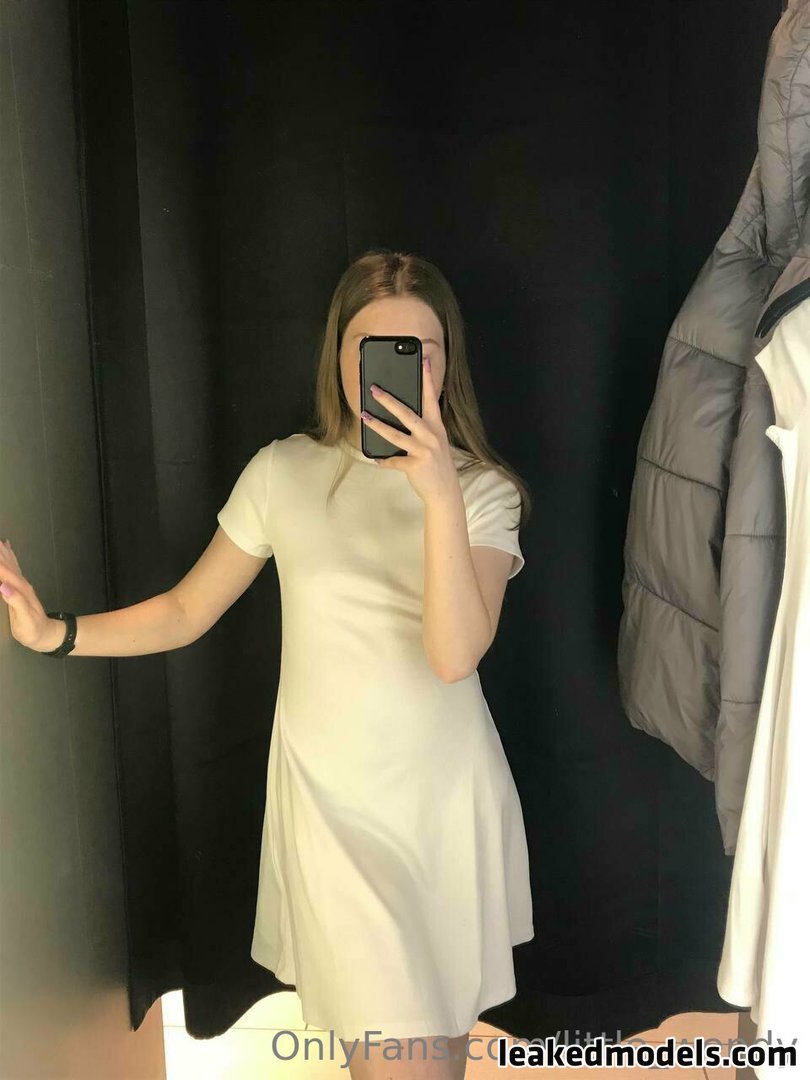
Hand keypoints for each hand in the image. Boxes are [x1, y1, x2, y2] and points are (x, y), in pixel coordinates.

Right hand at [0, 540, 55, 650]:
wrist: (46, 633)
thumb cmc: (33, 629)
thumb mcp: (25, 619)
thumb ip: (16, 602)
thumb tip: (3, 586)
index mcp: (20, 590)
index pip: (5, 573)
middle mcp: (22, 584)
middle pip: (8, 564)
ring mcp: (22, 585)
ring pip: (11, 564)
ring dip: (3, 551)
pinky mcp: (20, 587)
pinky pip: (14, 568)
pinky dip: (9, 556)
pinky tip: (8, 549)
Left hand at [360, 357, 458, 503]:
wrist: (445, 491)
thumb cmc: (437, 464)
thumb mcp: (436, 442)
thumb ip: (424, 428)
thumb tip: (401, 414)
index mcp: (437, 427)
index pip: (432, 398)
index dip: (427, 379)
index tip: (423, 360)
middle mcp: (431, 435)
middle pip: (406, 413)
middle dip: (388, 400)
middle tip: (374, 389)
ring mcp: (423, 450)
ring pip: (395, 435)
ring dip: (377, 425)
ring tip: (364, 416)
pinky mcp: (414, 465)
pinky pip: (393, 460)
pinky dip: (384, 460)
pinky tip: (376, 459)